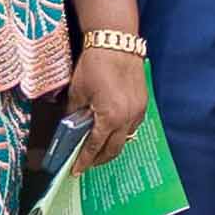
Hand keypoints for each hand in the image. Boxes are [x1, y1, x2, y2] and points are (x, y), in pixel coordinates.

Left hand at [74, 44, 149, 160]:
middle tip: (87, 164)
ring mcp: (138, 112)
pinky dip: (122, 133)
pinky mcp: (143, 103)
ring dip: (112, 147)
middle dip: (100, 159)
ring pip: (126, 139)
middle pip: (114, 149)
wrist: (116, 43)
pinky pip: (133, 126)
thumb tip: (70, 127)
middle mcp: (127, 119)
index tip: (77, 170)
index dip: (85, 160)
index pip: (95, 147)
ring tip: (99, 149)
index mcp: (110, 118)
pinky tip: (112, 131)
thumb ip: (74, 113)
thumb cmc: (95, 65)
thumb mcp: (78, 91)